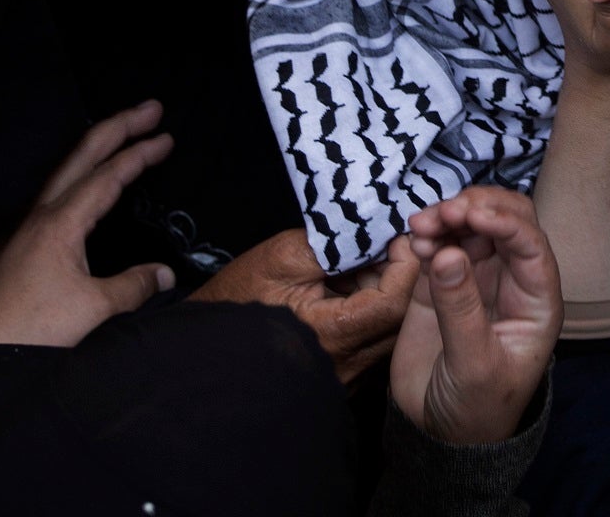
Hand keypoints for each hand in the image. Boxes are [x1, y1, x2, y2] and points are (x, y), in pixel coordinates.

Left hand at [0, 100, 176, 345]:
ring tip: (117, 138)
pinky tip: (79, 194)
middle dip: (118, 128)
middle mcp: (38, 218)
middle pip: (81, 157)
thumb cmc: (32, 331)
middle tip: (149, 108)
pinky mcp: (12, 250)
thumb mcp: (95, 309)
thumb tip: (163, 274)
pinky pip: (50, 198)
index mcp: (60, 224)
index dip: (140, 154)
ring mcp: (21, 231)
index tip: (166, 137)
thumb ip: (134, 286)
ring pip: (62, 175)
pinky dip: (75, 179)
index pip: (108, 176)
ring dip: (94, 152)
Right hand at [193, 226, 418, 383]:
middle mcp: (345, 368)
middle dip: (396, 277)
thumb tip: (378, 231)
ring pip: (387, 332)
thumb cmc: (238, 300)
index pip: (394, 303)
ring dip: (381, 293)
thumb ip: (336, 244)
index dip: (403, 265)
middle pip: (398, 320)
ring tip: (355, 266)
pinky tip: (345, 292)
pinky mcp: (338, 378)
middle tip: (378, 247)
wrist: (205, 347)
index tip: (395, 237)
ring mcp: (343, 379)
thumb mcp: (283, 258)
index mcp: (332, 338)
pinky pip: (370, 344)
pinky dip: (367, 313)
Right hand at [391, 187, 561, 443]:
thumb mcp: (473, 366)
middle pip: (504, 221)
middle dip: (476, 208)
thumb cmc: (475, 408)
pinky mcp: (441, 282)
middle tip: (444, 213)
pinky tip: (416, 240)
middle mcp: (510, 280)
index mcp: (536, 300)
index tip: (472, 215)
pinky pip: (439, 243)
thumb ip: (461, 310)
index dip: (505, 223)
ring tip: (421, 226)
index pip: (530, 245)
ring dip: (447, 216)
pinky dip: (428, 234)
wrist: (438, 434)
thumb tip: (449, 254)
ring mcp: (476, 277)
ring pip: (470, 226)